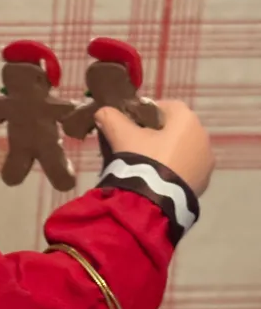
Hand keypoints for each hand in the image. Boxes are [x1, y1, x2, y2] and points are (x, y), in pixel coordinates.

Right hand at [95, 100, 214, 196]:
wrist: (153, 201)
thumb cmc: (141, 159)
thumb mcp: (120, 135)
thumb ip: (111, 118)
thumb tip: (102, 112)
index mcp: (187, 119)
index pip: (165, 106)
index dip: (145, 113)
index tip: (130, 125)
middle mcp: (203, 136)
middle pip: (175, 129)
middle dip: (156, 135)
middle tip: (135, 147)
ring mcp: (206, 162)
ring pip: (182, 150)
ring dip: (166, 154)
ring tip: (145, 167)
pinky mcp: (203, 182)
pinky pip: (186, 170)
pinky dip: (174, 171)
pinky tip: (157, 180)